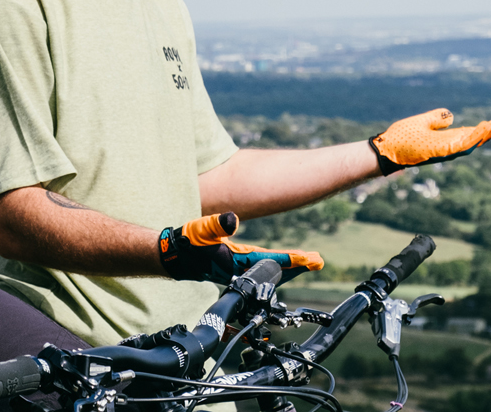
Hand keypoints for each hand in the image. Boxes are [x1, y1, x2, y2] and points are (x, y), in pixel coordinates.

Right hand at [158, 212, 322, 285]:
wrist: (173, 257)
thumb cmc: (186, 243)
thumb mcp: (200, 229)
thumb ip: (216, 223)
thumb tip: (232, 219)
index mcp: (234, 261)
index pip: (268, 261)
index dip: (289, 260)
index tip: (307, 258)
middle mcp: (239, 269)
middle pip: (274, 270)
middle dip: (296, 266)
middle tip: (317, 261)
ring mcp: (238, 271)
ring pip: (269, 272)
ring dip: (289, 268)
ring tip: (308, 262)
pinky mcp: (235, 268)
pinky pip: (261, 270)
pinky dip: (276, 268)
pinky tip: (284, 266)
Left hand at [369, 108, 490, 175]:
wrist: (386, 149)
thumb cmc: (402, 138)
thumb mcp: (423, 122)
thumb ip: (437, 118)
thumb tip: (451, 115)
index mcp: (449, 139)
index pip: (475, 132)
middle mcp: (452, 146)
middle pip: (480, 137)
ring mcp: (449, 150)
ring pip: (476, 140)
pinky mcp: (442, 151)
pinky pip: (462, 144)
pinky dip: (474, 136)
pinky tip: (485, 127)